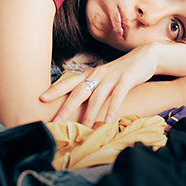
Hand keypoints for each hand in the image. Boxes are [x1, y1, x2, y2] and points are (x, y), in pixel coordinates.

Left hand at [40, 43, 161, 126]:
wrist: (145, 56)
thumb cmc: (121, 71)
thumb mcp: (103, 78)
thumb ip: (92, 90)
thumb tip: (77, 106)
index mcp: (90, 75)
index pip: (69, 83)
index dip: (55, 90)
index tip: (41, 98)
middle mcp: (98, 76)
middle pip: (78, 92)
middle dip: (66, 107)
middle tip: (56, 121)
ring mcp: (112, 77)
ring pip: (97, 97)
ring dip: (89, 114)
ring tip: (83, 128)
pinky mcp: (127, 80)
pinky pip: (118, 96)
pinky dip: (112, 109)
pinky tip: (108, 121)